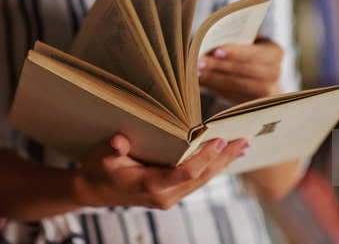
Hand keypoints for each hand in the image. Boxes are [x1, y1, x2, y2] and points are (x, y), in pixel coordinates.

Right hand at [74, 134, 248, 209]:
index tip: (219, 141)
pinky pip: (197, 181)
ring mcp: (170, 197)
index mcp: (151, 186)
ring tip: (242, 147)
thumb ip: (114, 149)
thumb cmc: (99, 169)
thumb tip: (119, 141)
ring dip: (223, 163)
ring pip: (203, 180)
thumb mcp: (103, 156)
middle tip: (244, 141)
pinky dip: (212, 167)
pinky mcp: (172, 193)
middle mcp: (165, 196)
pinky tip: (225, 157)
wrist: (94, 191)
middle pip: (201, 177)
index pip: (185, 173)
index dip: (204, 158)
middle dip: (224, 158)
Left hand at [197, 37, 283, 103]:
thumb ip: (236, 40)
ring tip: (196, 71)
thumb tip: (211, 40)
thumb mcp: (249, 42)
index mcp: (275, 52)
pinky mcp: (255, 104)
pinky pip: (231, 94)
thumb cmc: (250, 53)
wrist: (262, 79)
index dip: (235, 53)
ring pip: (234, 84)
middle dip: (218, 65)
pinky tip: (202, 81)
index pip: (254, 53)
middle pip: (242, 70)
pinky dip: (214, 87)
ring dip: (213, 77)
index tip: (216, 51)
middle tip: (199, 61)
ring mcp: (267, 91)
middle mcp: (275, 73)